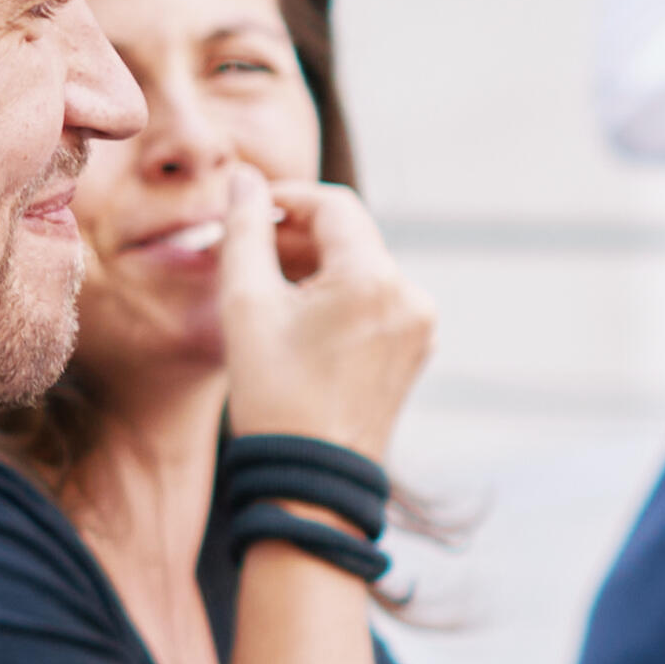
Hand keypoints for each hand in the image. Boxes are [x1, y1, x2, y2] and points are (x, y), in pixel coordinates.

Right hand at [218, 174, 438, 455]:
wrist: (312, 483)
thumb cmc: (274, 396)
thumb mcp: (246, 305)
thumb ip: (246, 230)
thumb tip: (245, 180)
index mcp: (375, 279)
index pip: (332, 205)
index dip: (285, 199)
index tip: (245, 210)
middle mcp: (410, 296)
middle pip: (349, 236)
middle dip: (296, 235)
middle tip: (244, 250)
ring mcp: (419, 325)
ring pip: (360, 268)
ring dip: (314, 266)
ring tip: (263, 287)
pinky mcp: (415, 350)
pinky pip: (374, 301)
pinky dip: (337, 296)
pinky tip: (295, 318)